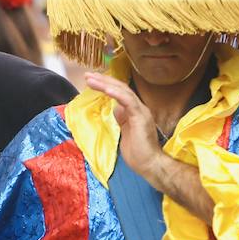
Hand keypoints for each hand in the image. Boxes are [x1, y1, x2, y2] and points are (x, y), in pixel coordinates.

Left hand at [84, 72, 168, 189]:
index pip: (120, 92)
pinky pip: (128, 101)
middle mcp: (139, 107)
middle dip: (103, 80)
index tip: (92, 81)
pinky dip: (116, 93)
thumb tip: (115, 110)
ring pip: (122, 91)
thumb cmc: (138, 153)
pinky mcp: (140, 116)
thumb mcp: (126, 132)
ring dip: (105, 84)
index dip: (106, 85)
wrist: (150, 165)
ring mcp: (141, 111)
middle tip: (88, 75)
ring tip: (91, 79)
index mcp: (135, 111)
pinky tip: (106, 89)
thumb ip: (122, 120)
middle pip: (120, 88)